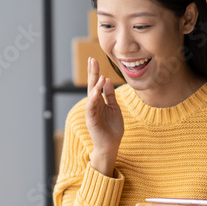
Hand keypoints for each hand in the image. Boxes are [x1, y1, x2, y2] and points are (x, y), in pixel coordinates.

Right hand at [85, 58, 123, 176]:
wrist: (110, 145)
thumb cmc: (112, 128)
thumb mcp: (114, 108)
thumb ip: (110, 95)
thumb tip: (106, 80)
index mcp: (100, 101)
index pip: (96, 84)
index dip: (95, 72)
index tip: (95, 60)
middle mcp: (94, 105)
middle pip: (91, 86)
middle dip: (92, 73)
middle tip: (91, 60)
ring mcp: (92, 112)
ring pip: (91, 95)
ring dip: (94, 85)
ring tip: (98, 75)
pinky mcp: (91, 120)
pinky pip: (91, 108)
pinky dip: (93, 99)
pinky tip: (96, 91)